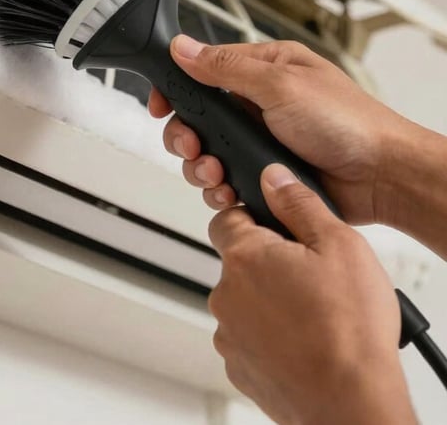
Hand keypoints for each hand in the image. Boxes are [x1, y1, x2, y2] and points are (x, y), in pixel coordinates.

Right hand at [149, 36, 413, 224]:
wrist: (382, 176)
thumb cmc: (348, 122)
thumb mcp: (280, 84)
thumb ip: (226, 68)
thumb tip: (184, 48)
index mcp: (263, 70)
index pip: (203, 71)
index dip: (176, 88)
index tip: (162, 104)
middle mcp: (258, 105)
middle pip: (198, 117)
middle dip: (187, 136)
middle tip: (193, 147)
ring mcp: (261, 142)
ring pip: (207, 153)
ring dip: (202, 166)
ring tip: (216, 173)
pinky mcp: (264, 174)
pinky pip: (226, 182)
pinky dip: (220, 190)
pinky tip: (229, 191)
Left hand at [208, 164, 414, 424]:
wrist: (353, 405)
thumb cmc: (349, 331)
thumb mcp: (340, 245)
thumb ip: (299, 203)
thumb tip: (274, 177)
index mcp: (245, 256)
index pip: (226, 218)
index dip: (252, 219)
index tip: (277, 230)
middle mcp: (226, 294)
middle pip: (238, 263)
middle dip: (268, 265)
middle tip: (310, 278)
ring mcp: (230, 335)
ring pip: (245, 303)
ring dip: (269, 304)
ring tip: (313, 316)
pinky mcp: (240, 368)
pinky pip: (250, 340)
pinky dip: (271, 339)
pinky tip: (305, 343)